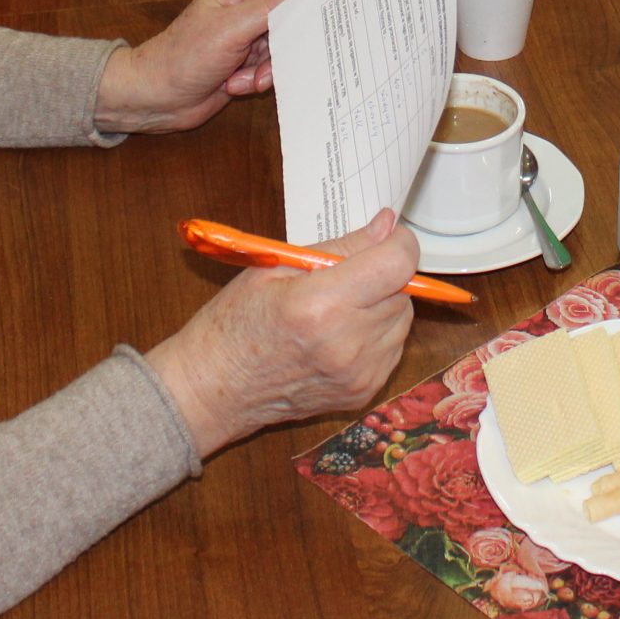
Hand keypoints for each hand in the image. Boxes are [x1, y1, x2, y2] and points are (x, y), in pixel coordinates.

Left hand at [95, 0, 304, 132]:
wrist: (156, 98)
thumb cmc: (183, 58)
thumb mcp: (231, 29)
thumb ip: (270, 6)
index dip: (300, 11)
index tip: (308, 32)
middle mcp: (243, 7)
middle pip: (288, 23)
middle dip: (278, 50)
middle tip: (263, 65)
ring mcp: (243, 35)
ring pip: (280, 50)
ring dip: (264, 70)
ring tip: (240, 79)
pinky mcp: (243, 60)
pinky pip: (268, 68)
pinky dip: (255, 80)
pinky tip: (234, 85)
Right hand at [145, 208, 419, 458]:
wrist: (217, 388)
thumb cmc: (236, 321)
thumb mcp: (276, 266)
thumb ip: (341, 246)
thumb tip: (387, 224)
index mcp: (320, 305)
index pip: (397, 264)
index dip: (398, 243)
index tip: (384, 238)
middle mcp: (347, 344)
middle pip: (403, 291)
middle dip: (384, 274)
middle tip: (345, 276)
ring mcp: (358, 374)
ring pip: (402, 319)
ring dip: (382, 304)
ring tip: (339, 307)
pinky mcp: (363, 393)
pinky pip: (392, 348)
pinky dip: (376, 334)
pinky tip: (340, 333)